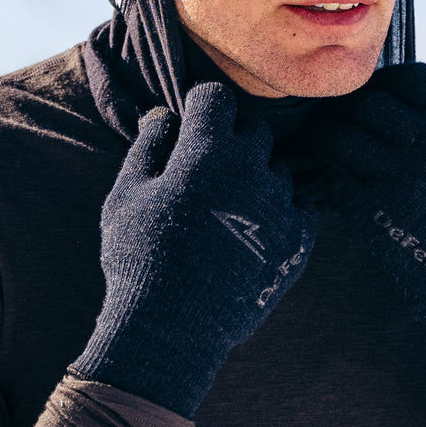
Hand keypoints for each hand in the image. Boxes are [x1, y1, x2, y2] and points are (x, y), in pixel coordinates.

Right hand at [73, 81, 313, 416]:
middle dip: (231, 139)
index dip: (201, 107)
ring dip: (257, 176)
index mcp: (207, 149)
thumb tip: (162, 113)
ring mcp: (280, 202)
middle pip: (253, 129)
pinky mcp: (299, 237)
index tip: (192, 124)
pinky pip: (299, 205)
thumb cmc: (139, 256)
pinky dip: (281, 209)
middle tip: (208, 169)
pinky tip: (256, 227)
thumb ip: (147, 146)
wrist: (173, 329)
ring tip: (230, 207)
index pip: (216, 97)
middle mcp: (252, 167)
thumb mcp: (126, 195)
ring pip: (277, 167)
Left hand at [310, 63, 425, 385]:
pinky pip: (334, 180)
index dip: (389, 82)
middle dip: (352, 109)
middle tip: (344, 122)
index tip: (380, 95)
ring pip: (338, 137)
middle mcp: (424, 147)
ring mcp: (393, 180)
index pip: (409, 77)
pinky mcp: (368, 215)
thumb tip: (412, 111)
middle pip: (367, 103)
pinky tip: (342, 189)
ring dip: (329, 140)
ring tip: (329, 149)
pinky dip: (332, 180)